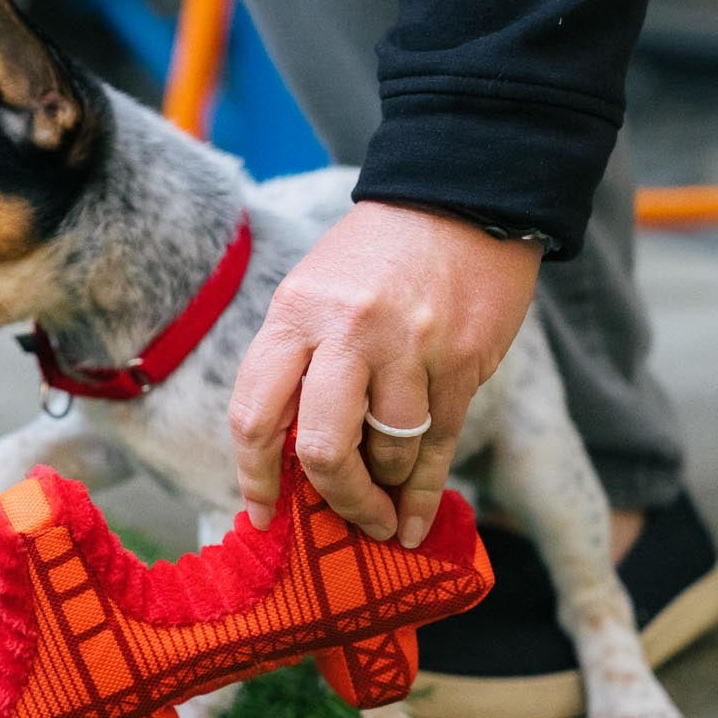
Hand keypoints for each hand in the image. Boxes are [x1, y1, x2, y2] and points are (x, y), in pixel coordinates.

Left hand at [229, 201, 541, 548]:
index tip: (259, 514)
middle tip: (341, 520)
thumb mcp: (312, 293)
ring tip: (385, 501)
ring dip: (385, 489)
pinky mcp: (464, 361)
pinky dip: (424, 490)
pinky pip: (439, 443)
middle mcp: (347, 332)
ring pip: (388, 453)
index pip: (255, 414)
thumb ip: (295, 364)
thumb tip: (285, 455)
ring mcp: (411, 348)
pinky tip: (412, 520)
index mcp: (294, 314)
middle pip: (321, 448)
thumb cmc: (374, 256)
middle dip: (332, 498)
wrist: (461, 197)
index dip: (253, 476)